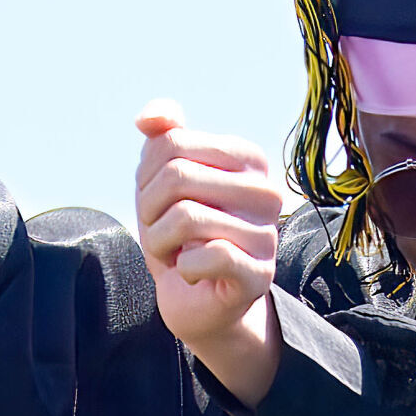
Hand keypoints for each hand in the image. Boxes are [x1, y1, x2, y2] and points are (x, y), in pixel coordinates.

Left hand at [134, 99, 282, 405]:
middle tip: (163, 232)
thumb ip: (161, 137)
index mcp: (249, 158)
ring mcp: (268, 234)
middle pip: (177, 175)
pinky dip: (184, 267)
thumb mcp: (162, 179)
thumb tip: (149, 117)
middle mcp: (267, 191)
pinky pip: (207, 255)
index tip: (160, 202)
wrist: (194, 298)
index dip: (147, 176)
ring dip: (160, 242)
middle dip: (149, 210)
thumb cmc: (180, 234)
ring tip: (176, 253)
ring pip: (185, 217)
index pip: (173, 143)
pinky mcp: (260, 274)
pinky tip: (192, 272)